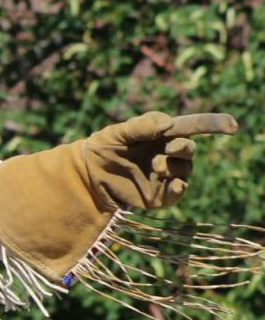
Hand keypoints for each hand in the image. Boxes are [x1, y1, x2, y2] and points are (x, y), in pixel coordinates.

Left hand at [81, 111, 236, 209]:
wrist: (87, 175)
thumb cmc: (102, 148)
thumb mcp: (117, 133)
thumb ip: (141, 125)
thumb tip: (169, 124)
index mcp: (162, 135)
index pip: (193, 127)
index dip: (214, 125)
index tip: (233, 126)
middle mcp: (168, 154)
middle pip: (189, 149)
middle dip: (182, 147)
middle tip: (167, 148)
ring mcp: (166, 175)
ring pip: (184, 170)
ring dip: (173, 166)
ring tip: (155, 166)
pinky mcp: (160, 195)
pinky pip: (178, 192)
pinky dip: (178, 189)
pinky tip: (174, 186)